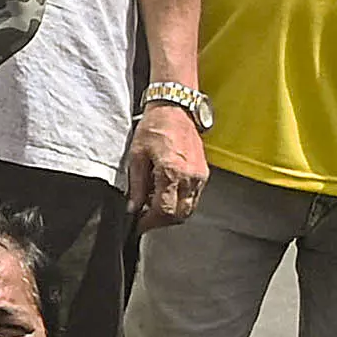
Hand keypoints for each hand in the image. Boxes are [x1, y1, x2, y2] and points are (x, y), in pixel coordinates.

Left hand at [126, 101, 210, 229]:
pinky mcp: (204, 173)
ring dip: (172, 214)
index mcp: (172, 172)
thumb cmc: (154, 128)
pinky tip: (165, 195)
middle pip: (180, 215)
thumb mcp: (136, 155)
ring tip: (152, 207)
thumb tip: (133, 208)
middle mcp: (191, 177)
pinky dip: (180, 203)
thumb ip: (136, 185)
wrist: (175, 110)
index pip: (165, 210)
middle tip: (144, 220)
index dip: (150, 222)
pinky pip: (194, 197)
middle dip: (161, 222)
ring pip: (189, 208)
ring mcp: (200, 176)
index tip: (138, 226)